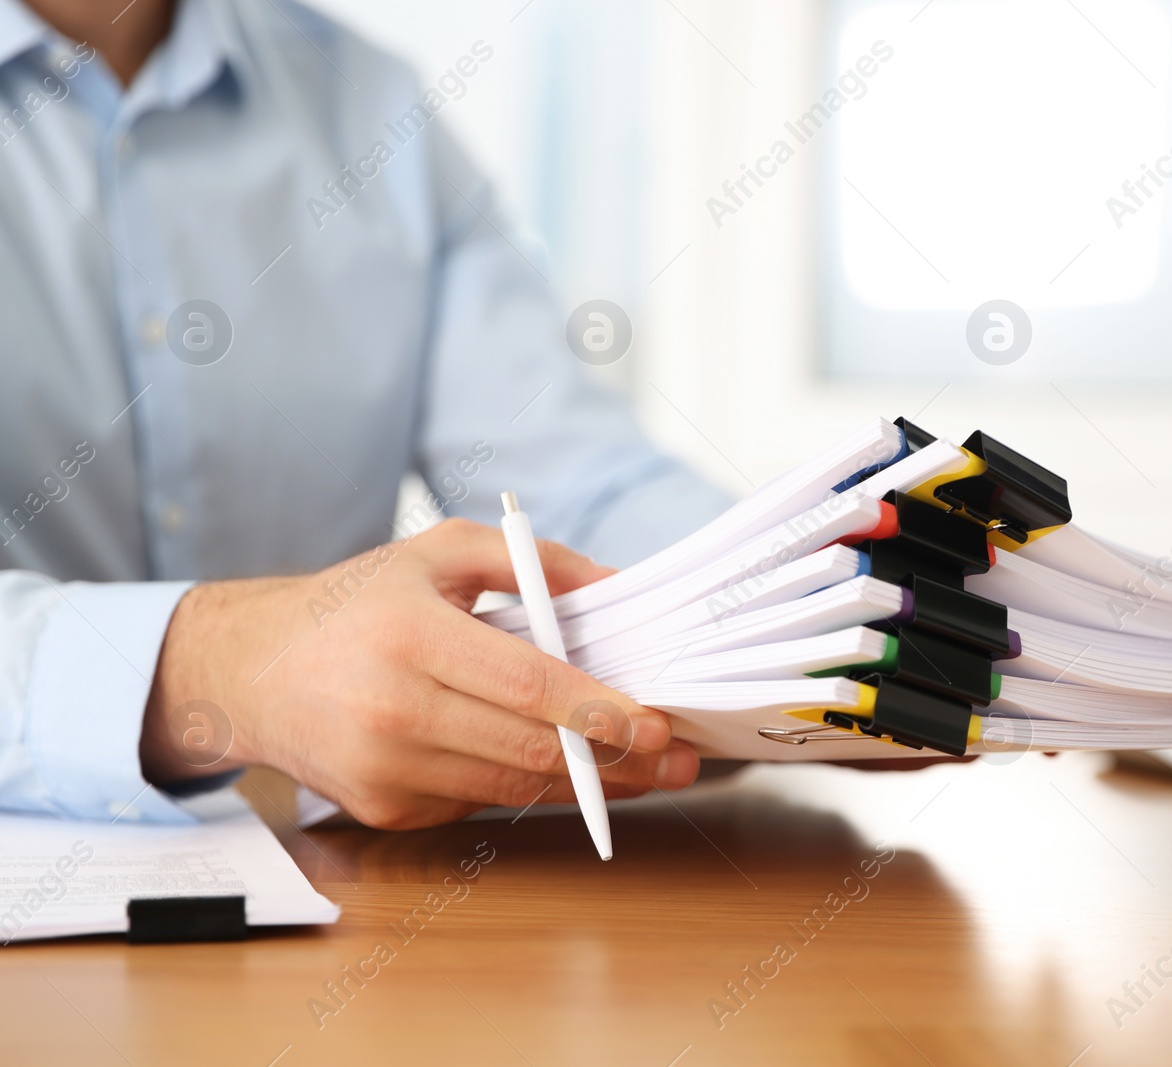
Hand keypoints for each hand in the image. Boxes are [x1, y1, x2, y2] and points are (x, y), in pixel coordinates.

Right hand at [140, 518, 698, 828]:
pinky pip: (479, 801)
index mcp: (411, 636)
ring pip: (513, 787)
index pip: (527, 686)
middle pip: (530, 748)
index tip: (656, 720)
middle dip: (616, 759)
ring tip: (647, 772)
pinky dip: (526, 786)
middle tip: (677, 757)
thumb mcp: (438, 552)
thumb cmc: (360, 603)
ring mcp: (385, 770)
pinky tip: (567, 771)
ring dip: (588, 785)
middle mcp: (393, 710)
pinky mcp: (383, 809)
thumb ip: (532, 560)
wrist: (253, 671)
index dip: (599, 710)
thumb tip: (616, 585)